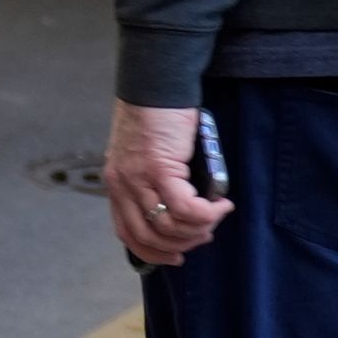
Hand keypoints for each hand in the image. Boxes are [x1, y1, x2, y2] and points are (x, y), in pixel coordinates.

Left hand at [105, 98, 230, 266]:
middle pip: (150, 237)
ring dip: (199, 228)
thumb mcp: (148, 153)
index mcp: (116, 184)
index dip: (153, 252)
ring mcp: (138, 178)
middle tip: (205, 233)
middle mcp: (122, 185)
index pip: (128, 233)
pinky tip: (221, 205)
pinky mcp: (159, 168)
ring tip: (217, 215)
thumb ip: (154, 180)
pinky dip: (206, 214)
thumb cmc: (158, 113)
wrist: (157, 81)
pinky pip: (184, 208)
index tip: (176, 256)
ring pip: (169, 227)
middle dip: (182, 245)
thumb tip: (181, 205)